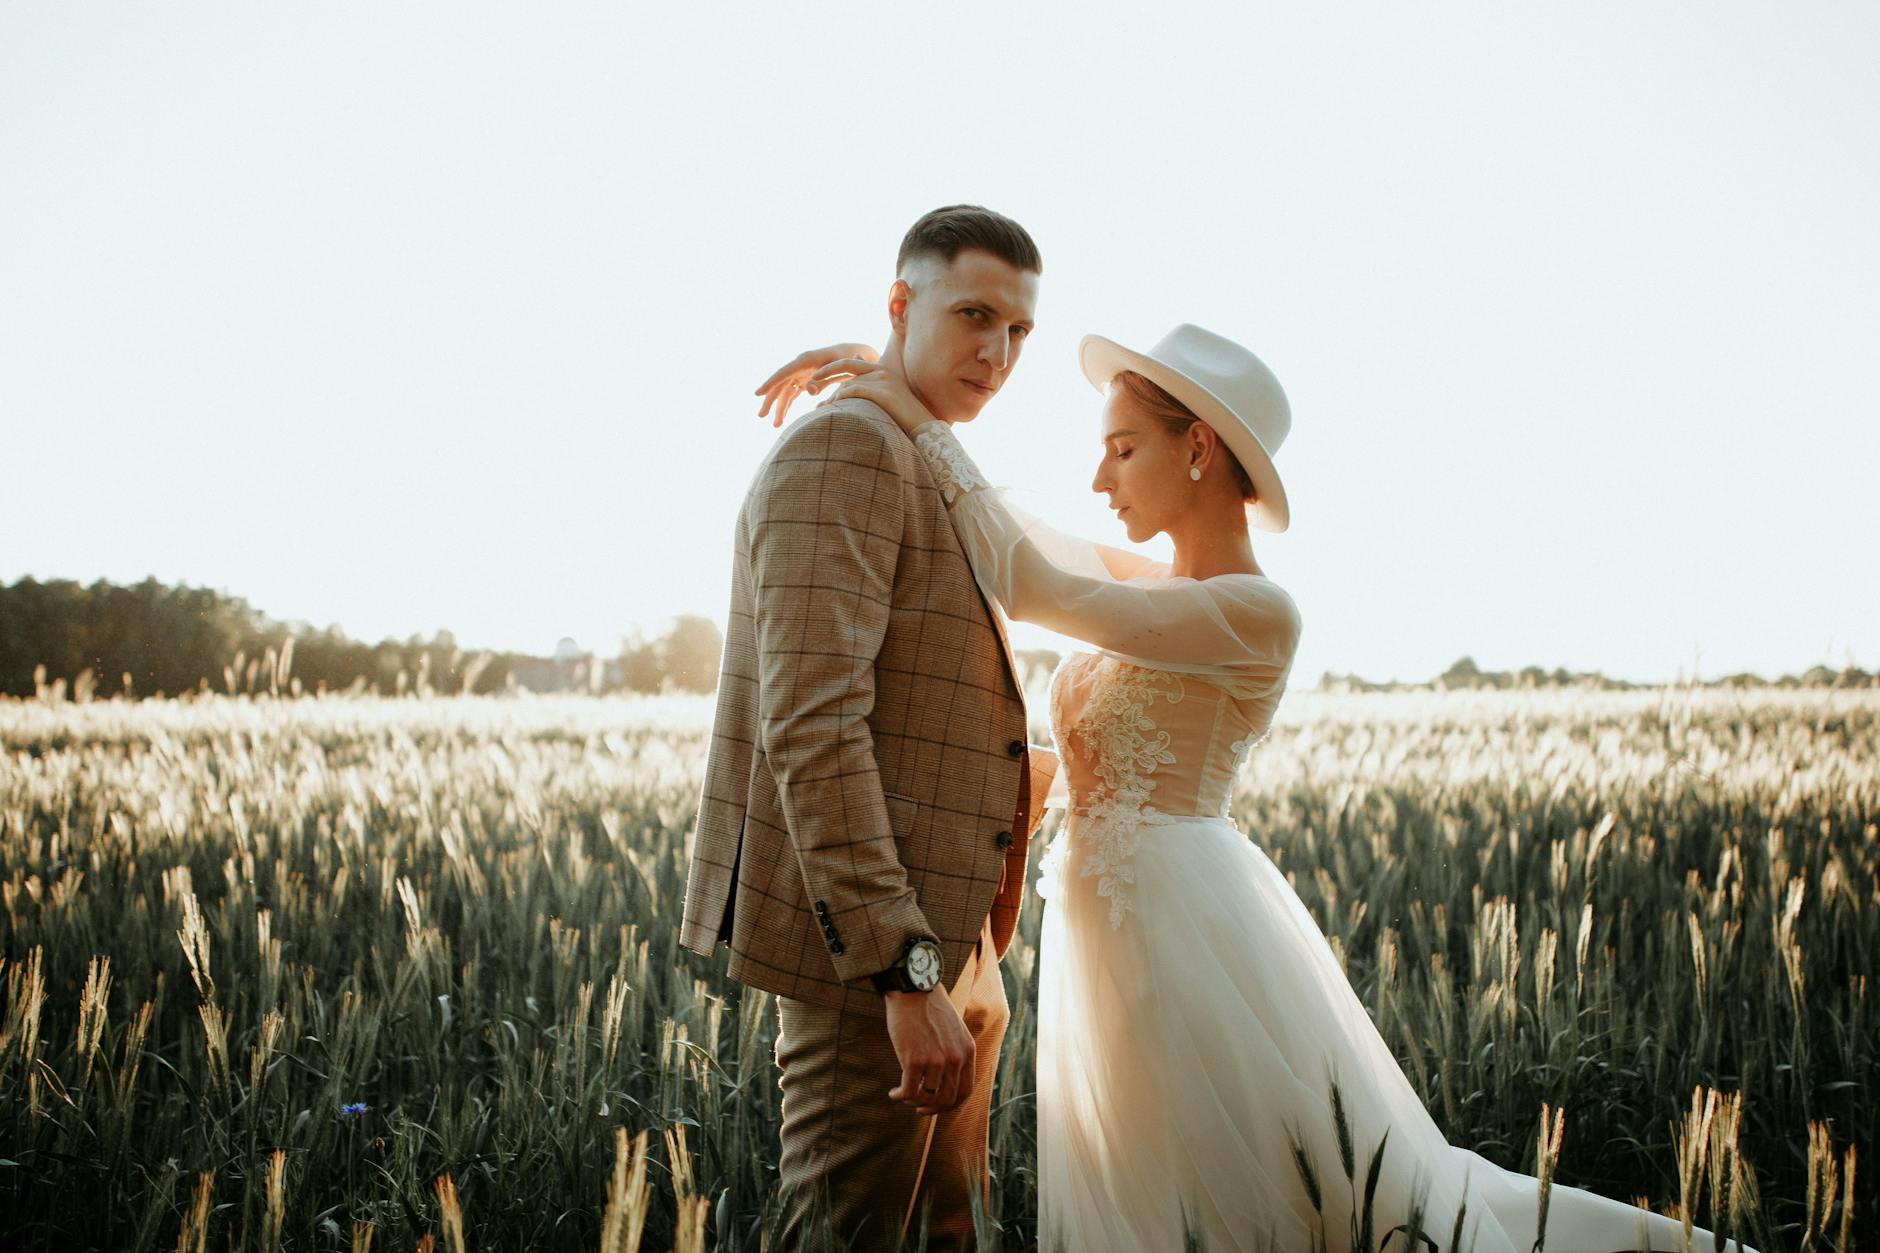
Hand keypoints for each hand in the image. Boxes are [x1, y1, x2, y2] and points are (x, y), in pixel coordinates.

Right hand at [754, 342, 878, 427]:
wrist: (853, 355)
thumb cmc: (847, 360)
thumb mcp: (838, 368)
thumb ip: (824, 379)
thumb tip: (808, 390)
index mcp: (805, 360)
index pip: (783, 373)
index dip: (770, 383)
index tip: (757, 394)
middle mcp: (799, 366)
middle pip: (780, 384)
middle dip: (770, 401)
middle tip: (761, 416)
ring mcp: (800, 373)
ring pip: (785, 392)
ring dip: (779, 408)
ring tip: (776, 425)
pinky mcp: (804, 381)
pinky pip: (792, 395)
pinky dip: (787, 406)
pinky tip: (782, 419)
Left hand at [824, 366, 936, 438]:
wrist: (924, 429)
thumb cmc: (904, 419)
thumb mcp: (886, 401)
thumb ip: (869, 391)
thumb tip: (848, 390)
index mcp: (882, 371)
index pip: (851, 363)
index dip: (832, 367)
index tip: (816, 376)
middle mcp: (882, 371)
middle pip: (846, 367)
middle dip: (826, 373)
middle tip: (810, 383)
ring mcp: (883, 379)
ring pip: (848, 383)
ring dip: (832, 396)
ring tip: (820, 409)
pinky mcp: (883, 390)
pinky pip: (854, 391)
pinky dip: (840, 399)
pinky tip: (832, 408)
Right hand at [882, 987, 974, 1116]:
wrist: (913, 989)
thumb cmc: (928, 1008)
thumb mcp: (953, 1030)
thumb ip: (955, 1053)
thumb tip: (943, 1080)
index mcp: (967, 1051)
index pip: (965, 1091)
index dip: (950, 1105)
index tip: (936, 1106)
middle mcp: (955, 1059)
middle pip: (947, 1100)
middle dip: (932, 1109)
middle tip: (918, 1108)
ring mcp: (936, 1061)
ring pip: (927, 1098)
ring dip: (913, 1101)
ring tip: (903, 1095)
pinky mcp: (915, 1060)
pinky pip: (909, 1091)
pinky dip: (900, 1096)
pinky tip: (894, 1093)